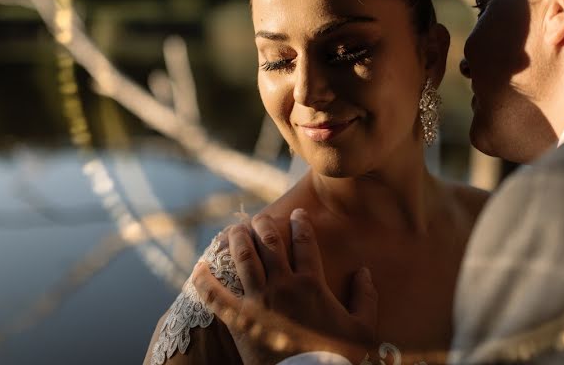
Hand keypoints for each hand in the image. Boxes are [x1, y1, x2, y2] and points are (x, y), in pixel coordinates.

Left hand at [192, 208, 377, 364]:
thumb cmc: (336, 357)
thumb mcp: (362, 328)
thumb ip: (365, 297)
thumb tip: (364, 271)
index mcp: (311, 283)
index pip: (304, 242)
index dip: (301, 224)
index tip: (297, 213)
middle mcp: (283, 285)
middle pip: (270, 242)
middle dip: (265, 224)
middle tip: (262, 217)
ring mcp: (258, 301)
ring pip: (244, 258)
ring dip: (238, 239)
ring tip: (236, 228)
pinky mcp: (239, 320)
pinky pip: (215, 296)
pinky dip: (204, 281)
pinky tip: (198, 267)